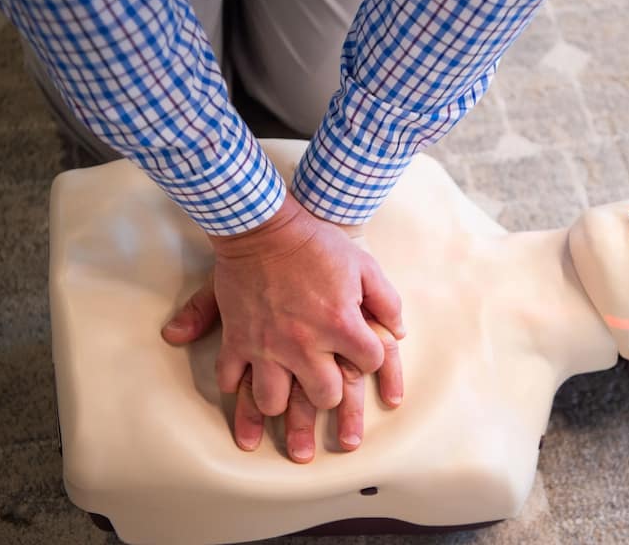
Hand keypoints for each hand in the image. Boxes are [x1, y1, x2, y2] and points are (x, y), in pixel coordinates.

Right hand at [162, 195, 403, 459]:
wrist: (263, 226)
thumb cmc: (317, 244)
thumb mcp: (364, 265)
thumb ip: (387, 301)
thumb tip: (398, 332)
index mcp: (340, 325)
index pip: (370, 363)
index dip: (372, 359)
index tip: (364, 352)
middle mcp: (304, 344)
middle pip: (324, 396)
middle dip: (330, 395)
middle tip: (325, 385)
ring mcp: (267, 345)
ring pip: (273, 401)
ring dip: (281, 402)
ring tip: (286, 393)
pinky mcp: (236, 339)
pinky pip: (230, 378)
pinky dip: (235, 385)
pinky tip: (244, 383)